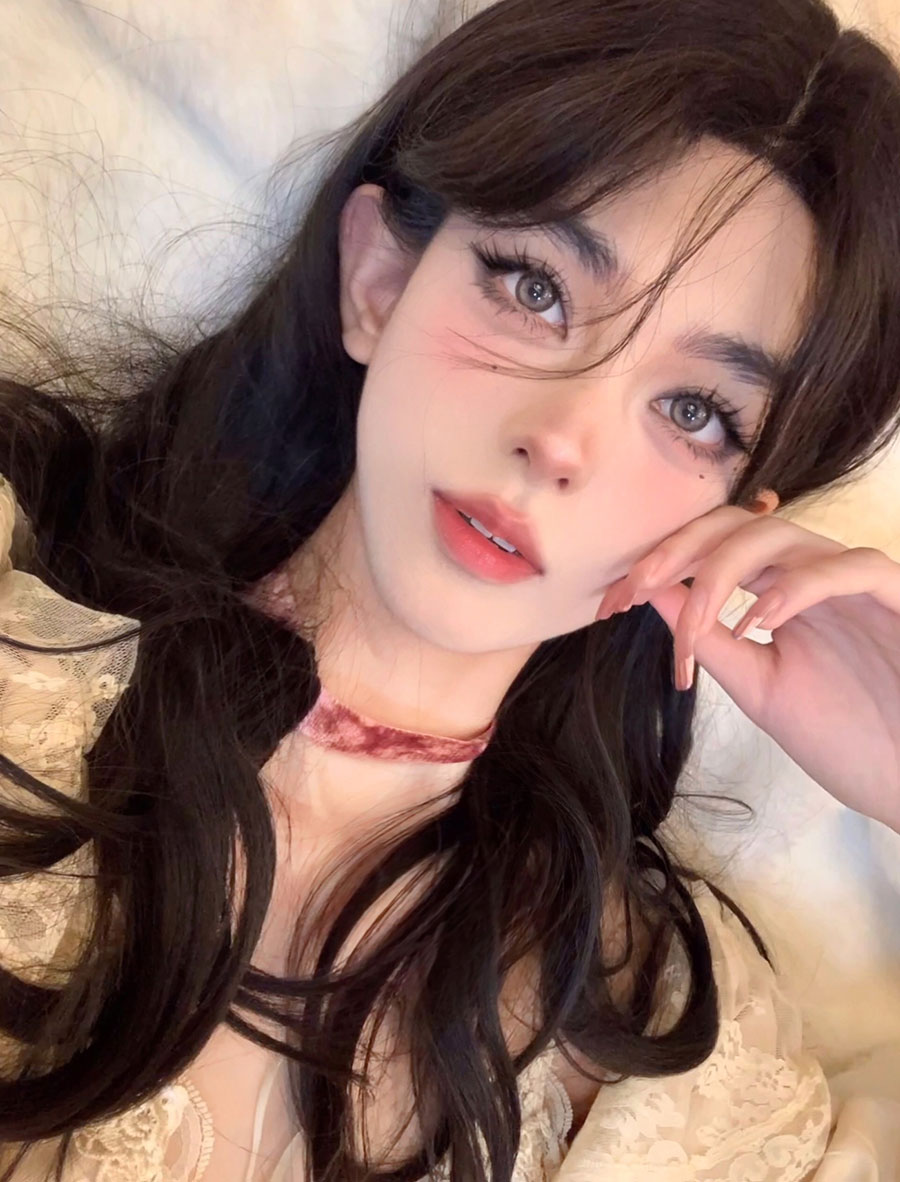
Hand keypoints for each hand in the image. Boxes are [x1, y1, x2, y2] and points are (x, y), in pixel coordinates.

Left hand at [595, 506, 899, 832]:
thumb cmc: (845, 736)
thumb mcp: (758, 686)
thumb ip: (710, 638)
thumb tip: (652, 595)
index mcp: (780, 592)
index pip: (712, 549)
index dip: (660, 564)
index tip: (612, 602)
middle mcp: (813, 576)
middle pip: (736, 525)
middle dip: (678, 551)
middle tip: (634, 588)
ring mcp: (855, 584)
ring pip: (782, 535)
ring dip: (724, 570)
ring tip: (696, 620)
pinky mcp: (897, 599)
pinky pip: (849, 568)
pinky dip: (798, 587)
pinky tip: (761, 622)